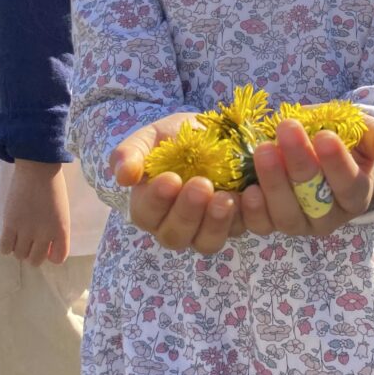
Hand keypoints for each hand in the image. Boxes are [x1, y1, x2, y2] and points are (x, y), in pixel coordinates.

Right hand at [0, 159, 70, 265]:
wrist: (38, 168)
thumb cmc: (53, 187)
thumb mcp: (62, 211)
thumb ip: (56, 230)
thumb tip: (46, 246)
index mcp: (62, 229)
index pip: (59, 258)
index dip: (51, 255)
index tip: (46, 246)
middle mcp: (45, 234)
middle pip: (35, 260)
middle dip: (33, 253)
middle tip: (30, 241)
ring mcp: (27, 230)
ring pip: (19, 255)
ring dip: (19, 249)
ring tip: (19, 236)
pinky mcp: (10, 224)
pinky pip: (5, 248)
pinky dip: (7, 246)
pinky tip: (10, 236)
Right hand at [109, 112, 243, 253]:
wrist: (215, 132)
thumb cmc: (177, 138)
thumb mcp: (152, 137)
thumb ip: (132, 153)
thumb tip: (122, 177)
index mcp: (150, 207)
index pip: (146, 214)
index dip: (157, 201)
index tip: (170, 179)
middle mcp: (177, 225)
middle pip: (175, 236)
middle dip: (187, 213)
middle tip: (201, 185)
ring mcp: (209, 227)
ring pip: (207, 242)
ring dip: (216, 223)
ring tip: (226, 197)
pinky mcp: (239, 222)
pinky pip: (243, 229)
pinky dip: (248, 215)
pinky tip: (251, 194)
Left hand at [241, 114, 373, 237]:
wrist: (310, 144)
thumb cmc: (340, 136)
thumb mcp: (362, 131)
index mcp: (355, 194)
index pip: (349, 184)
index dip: (337, 163)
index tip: (325, 136)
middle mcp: (328, 216)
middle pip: (315, 201)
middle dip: (300, 165)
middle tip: (287, 129)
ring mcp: (297, 222)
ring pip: (287, 216)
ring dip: (274, 184)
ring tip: (263, 151)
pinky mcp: (269, 221)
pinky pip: (260, 224)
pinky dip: (251, 210)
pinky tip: (246, 189)